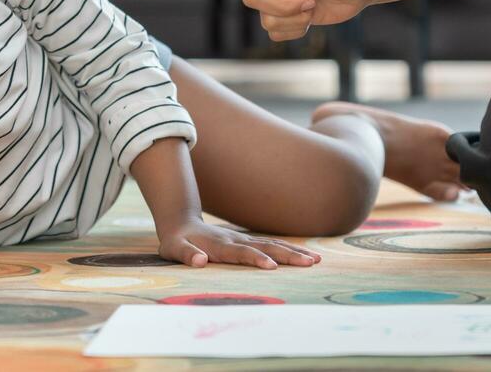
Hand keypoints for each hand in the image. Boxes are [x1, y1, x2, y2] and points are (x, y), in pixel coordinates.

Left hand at [157, 217, 321, 269]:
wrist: (182, 223)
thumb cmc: (178, 242)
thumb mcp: (174, 249)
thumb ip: (187, 255)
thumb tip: (200, 261)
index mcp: (220, 246)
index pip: (242, 254)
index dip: (257, 259)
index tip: (273, 267)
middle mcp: (236, 241)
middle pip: (266, 247)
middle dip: (289, 255)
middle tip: (311, 262)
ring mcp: (244, 240)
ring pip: (273, 245)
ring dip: (294, 252)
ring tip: (316, 259)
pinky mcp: (249, 242)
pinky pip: (272, 245)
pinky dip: (289, 249)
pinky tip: (305, 256)